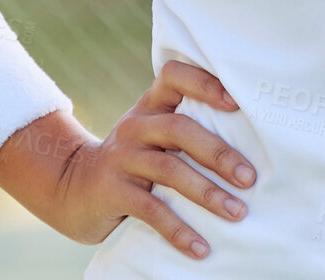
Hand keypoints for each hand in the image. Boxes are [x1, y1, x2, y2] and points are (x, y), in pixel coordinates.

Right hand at [54, 59, 257, 256]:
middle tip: (250, 178)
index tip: (237, 102)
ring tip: (237, 212)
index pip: (174, 76)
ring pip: (170, 170)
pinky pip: (151, 210)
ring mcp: (122, 157)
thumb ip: (187, 126)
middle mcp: (135, 125)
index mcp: (150, 104)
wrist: (72, 188)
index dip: (205, 84)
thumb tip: (251, 142)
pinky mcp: (113, 191)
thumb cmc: (133, 159)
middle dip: (219, 153)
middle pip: (180, 129)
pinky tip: (200, 248)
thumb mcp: (153, 134)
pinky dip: (179, 230)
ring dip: (207, 193)